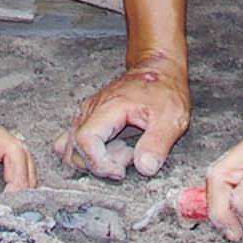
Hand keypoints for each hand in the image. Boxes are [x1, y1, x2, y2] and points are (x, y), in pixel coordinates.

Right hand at [58, 55, 189, 179]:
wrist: (159, 71)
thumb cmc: (165, 91)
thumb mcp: (172, 118)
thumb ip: (158, 144)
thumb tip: (145, 168)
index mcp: (109, 107)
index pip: (84, 141)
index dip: (100, 163)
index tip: (121, 171)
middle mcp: (91, 110)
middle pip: (74, 149)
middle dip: (101, 164)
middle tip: (128, 156)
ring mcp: (87, 114)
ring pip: (70, 148)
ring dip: (93, 160)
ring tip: (122, 151)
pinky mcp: (89, 120)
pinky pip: (74, 143)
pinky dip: (88, 154)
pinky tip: (112, 150)